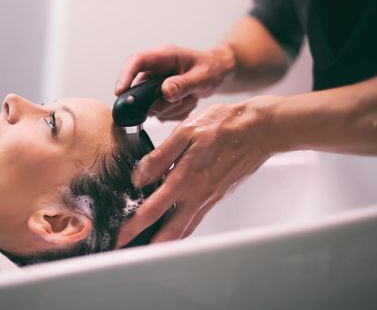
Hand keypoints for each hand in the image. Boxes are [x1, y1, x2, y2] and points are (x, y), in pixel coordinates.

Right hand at [115, 44, 235, 120]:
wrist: (215, 74)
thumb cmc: (210, 69)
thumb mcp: (203, 76)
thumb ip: (184, 84)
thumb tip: (165, 92)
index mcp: (163, 56)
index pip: (136, 61)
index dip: (124, 75)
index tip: (120, 92)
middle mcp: (154, 70)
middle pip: (139, 89)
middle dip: (155, 102)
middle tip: (178, 101)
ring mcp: (153, 84)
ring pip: (149, 105)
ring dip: (170, 108)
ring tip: (189, 99)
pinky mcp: (156, 98)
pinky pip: (158, 113)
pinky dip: (174, 113)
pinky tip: (186, 103)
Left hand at [116, 96, 276, 246]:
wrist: (257, 130)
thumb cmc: (222, 126)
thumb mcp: (185, 132)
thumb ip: (160, 157)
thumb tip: (139, 177)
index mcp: (185, 179)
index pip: (153, 211)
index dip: (133, 227)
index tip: (119, 237)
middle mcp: (197, 195)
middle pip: (169, 232)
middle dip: (148, 246)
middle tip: (129, 252)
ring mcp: (208, 199)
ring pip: (184, 230)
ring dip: (164, 242)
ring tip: (147, 246)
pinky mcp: (216, 196)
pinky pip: (195, 220)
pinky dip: (180, 230)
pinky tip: (172, 227)